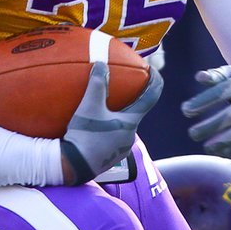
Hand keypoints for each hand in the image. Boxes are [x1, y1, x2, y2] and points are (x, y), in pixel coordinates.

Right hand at [60, 62, 162, 184]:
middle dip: (131, 99)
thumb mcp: (89, 106)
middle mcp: (130, 135)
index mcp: (130, 122)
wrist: (74, 165)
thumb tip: (101, 64)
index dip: (156, 82)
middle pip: (136, 112)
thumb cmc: (85, 135)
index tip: (154, 70)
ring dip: (118, 114)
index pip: (151, 98)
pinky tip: (96, 124)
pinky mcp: (112, 155)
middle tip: (122, 87)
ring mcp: (122, 148)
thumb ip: (98, 84)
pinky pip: (114, 135)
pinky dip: (109, 126)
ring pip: (123, 125)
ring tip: (106, 106)